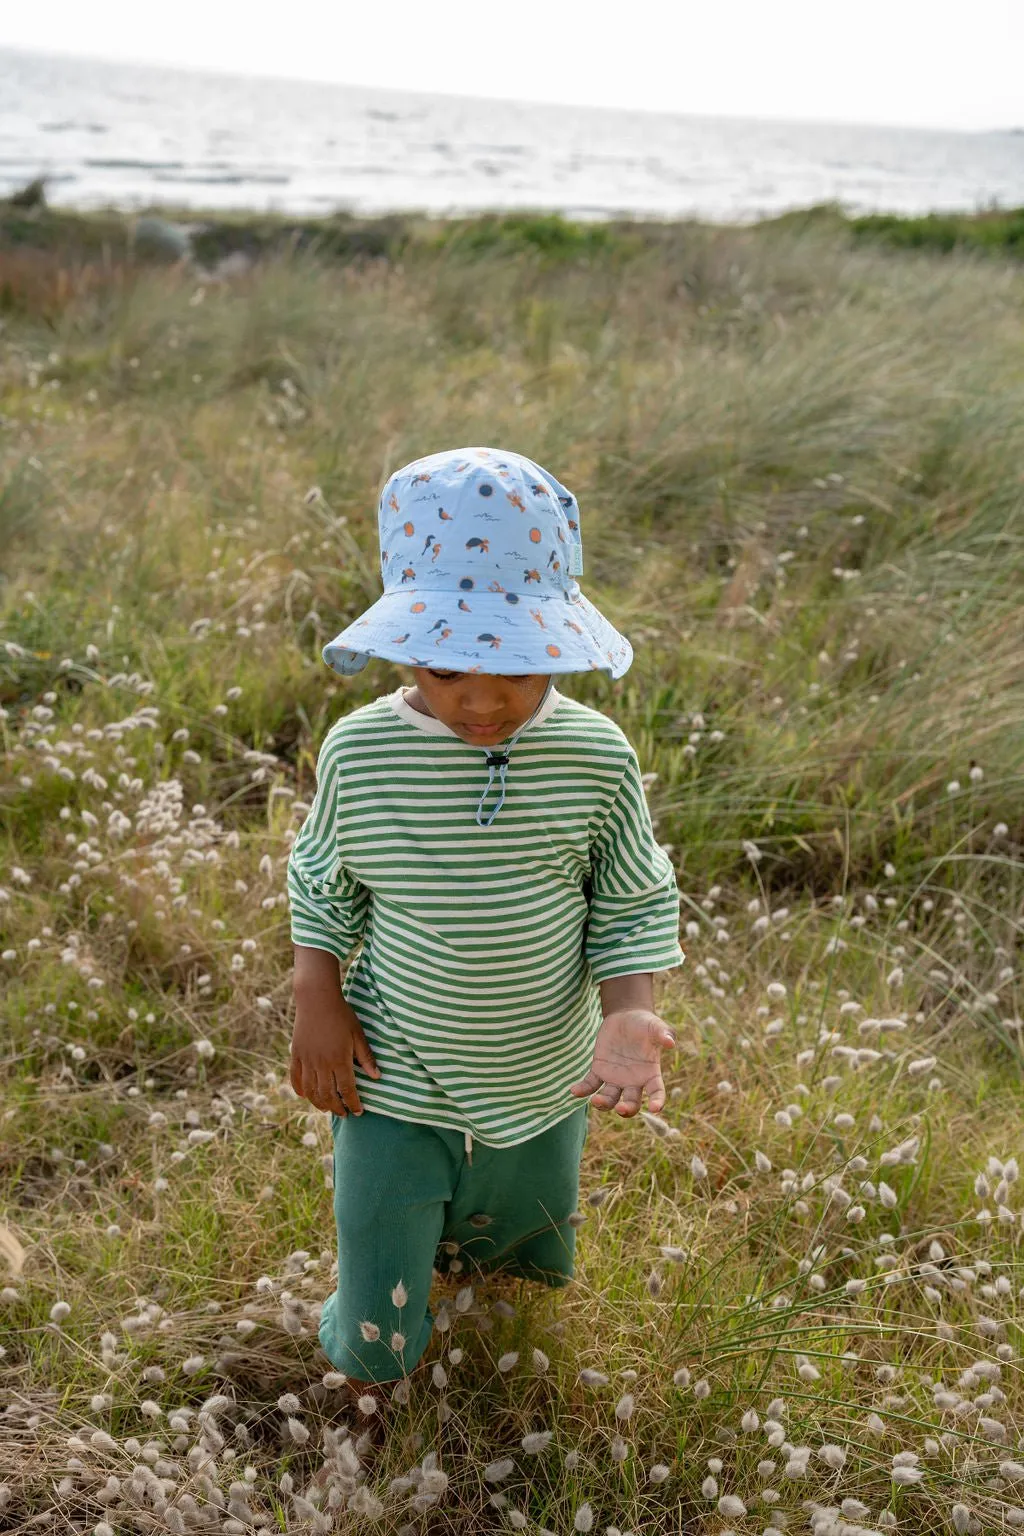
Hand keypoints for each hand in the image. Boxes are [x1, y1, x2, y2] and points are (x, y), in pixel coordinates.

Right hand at [290, 993, 380, 1114]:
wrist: (317, 999)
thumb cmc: (341, 1015)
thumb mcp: (358, 1034)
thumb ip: (366, 1057)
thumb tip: (377, 1076)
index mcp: (339, 1060)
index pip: (347, 1090)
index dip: (353, 1103)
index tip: (359, 1111)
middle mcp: (321, 1064)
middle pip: (328, 1095)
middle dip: (337, 1107)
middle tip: (344, 1113)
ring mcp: (307, 1060)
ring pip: (311, 1091)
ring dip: (319, 1103)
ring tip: (327, 1109)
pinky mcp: (296, 1055)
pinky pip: (296, 1078)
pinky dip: (300, 1090)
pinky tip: (306, 1096)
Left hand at [569, 1008, 674, 1116]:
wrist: (626, 1017)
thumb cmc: (645, 1024)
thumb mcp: (656, 1026)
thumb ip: (664, 1034)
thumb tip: (671, 1042)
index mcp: (650, 1074)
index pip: (656, 1093)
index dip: (657, 1102)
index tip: (656, 1108)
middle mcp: (633, 1082)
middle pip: (631, 1103)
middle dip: (626, 1109)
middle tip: (620, 1108)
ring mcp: (615, 1078)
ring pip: (609, 1098)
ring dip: (602, 1103)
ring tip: (595, 1100)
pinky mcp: (599, 1070)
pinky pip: (590, 1084)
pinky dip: (582, 1090)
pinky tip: (574, 1091)